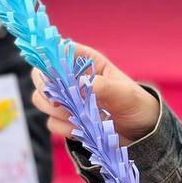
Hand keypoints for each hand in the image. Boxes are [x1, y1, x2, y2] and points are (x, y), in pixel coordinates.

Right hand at [29, 43, 159, 144]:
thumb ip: (104, 86)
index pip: (58, 50)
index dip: (49, 57)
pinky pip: (52, 123)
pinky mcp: (66, 120)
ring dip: (54, 110)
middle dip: (47, 89)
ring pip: (41, 99)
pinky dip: (63, 128)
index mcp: (86, 62)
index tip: (54, 73)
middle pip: (40, 75)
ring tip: (78, 117)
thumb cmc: (136, 104)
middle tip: (61, 101)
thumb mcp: (125, 93)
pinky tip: (81, 130)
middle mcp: (72, 78)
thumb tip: (81, 85)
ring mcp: (67, 100)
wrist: (140, 132)